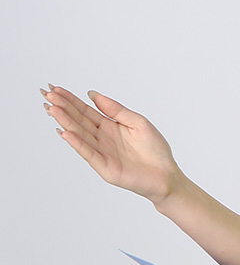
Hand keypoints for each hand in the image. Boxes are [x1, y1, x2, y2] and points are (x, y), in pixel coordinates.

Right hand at [42, 86, 179, 203]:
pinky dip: (77, 143)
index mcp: (110, 127)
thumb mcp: (137, 122)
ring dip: (66, 122)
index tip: (55, 89)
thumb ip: (116, 109)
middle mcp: (102, 139)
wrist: (167, 174)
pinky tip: (66, 132)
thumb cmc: (155, 149)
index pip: (86, 111)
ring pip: (80, 135)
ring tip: (52, 109)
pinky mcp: (105, 167)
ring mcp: (102, 153)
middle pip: (79, 121)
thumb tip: (93, 94)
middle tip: (47, 95)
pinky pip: (89, 154)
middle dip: (63, 108)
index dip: (71, 101)